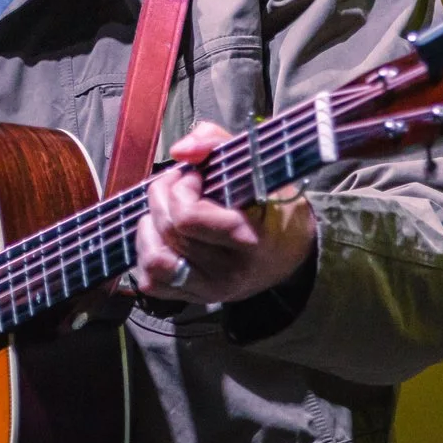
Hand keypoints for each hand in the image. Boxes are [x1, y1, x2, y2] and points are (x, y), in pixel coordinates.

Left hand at [132, 120, 316, 305]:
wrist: (294, 255)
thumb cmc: (275, 207)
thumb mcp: (258, 168)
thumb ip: (217, 144)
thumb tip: (179, 150)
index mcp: (246, 239)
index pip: (186, 218)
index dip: (181, 188)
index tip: (195, 175)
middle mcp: (227, 272)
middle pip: (168, 231)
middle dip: (162, 196)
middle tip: (177, 185)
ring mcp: (210, 289)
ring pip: (154, 260)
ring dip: (150, 228)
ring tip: (166, 212)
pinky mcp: (196, 298)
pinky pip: (152, 283)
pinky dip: (149, 256)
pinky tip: (163, 237)